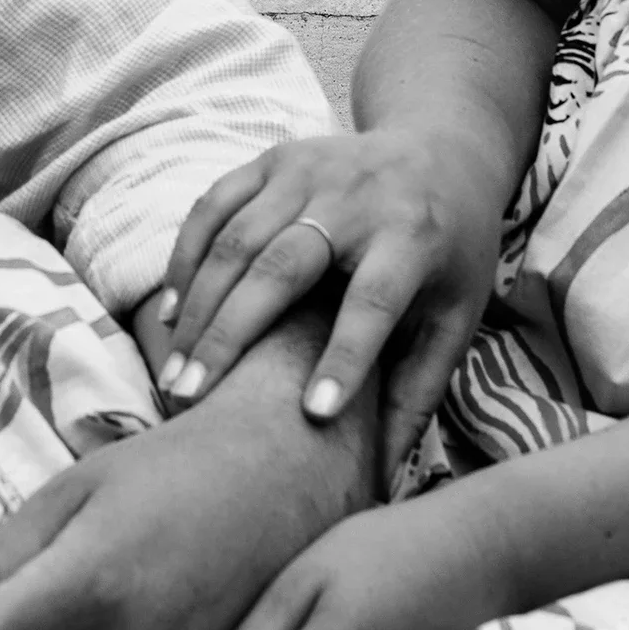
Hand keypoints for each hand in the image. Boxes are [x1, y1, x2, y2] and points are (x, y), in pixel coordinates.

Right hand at [158, 130, 503, 482]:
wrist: (441, 149)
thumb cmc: (450, 253)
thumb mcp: (456, 316)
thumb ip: (419, 392)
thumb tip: (383, 480)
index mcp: (413, 237)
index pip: (373, 301)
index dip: (345, 358)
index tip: (313, 416)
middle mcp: (355, 197)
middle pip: (283, 266)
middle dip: (232, 335)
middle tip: (191, 401)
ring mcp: (307, 170)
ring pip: (237, 239)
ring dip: (199, 308)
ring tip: (173, 375)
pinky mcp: (272, 160)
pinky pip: (214, 206)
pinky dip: (187, 259)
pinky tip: (172, 314)